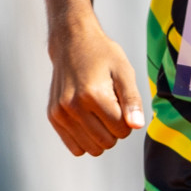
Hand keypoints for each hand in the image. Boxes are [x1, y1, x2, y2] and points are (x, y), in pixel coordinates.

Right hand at [46, 19, 145, 155]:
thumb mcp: (124, 71)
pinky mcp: (53, 117)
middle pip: (107, 142)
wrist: (71, 41)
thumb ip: (132, 100)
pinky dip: (85, 139)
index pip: (122, 130)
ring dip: (100, 135)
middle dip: (114, 129)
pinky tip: (87, 119)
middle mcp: (73, 106)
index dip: (127, 119)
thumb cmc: (102, 55)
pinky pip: (75, 148)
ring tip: (98, 111)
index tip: (121, 101)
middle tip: (110, 106)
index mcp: (93, 94)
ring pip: (91, 149)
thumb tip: (137, 126)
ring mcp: (60, 113)